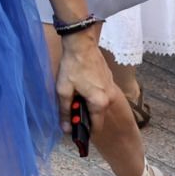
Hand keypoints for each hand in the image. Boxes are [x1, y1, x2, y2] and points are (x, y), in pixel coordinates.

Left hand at [53, 29, 118, 152]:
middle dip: (86, 117)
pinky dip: (93, 96)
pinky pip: (102, 94)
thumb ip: (65, 111)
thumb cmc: (72, 67)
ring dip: (89, 105)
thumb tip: (66, 129)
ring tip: (75, 99)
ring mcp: (111, 87)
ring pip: (100, 104)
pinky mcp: (109, 80)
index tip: (76, 131)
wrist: (81, 44)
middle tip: (71, 113)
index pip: (96, 126)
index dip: (86, 131)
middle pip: (99, 115)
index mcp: (100, 102)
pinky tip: (82, 89)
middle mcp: (109, 97)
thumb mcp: (64, 91)